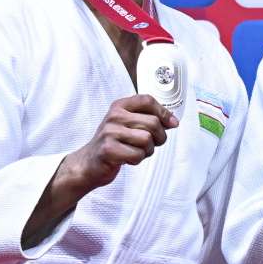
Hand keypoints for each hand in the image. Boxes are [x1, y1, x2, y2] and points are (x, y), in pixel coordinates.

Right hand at [59, 94, 177, 196]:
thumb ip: (148, 119)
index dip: (164, 112)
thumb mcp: (128, 125)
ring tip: (135, 151)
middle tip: (150, 144)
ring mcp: (109, 132)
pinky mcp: (108, 149)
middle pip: (153, 123)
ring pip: (147, 139)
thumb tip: (173, 121)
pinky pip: (137, 155)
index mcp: (120, 106)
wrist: (89, 163)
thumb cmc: (113, 143)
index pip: (147, 100)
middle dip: (159, 138)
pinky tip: (127, 158)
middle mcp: (114, 116)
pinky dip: (137, 160)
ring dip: (147, 151)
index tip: (172, 124)